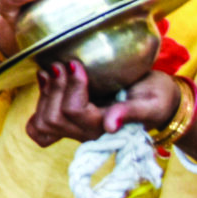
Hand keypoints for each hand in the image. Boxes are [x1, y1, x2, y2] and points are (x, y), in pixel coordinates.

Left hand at [26, 63, 180, 146]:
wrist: (158, 100)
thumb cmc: (156, 99)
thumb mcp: (150, 103)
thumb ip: (130, 112)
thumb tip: (110, 125)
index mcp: (104, 129)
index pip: (75, 112)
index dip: (71, 87)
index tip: (75, 64)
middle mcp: (86, 133)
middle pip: (53, 119)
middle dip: (54, 88)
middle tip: (60, 65)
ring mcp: (75, 130)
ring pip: (43, 123)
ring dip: (44, 94)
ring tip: (50, 71)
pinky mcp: (68, 121)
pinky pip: (40, 126)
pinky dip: (38, 104)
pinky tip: (44, 82)